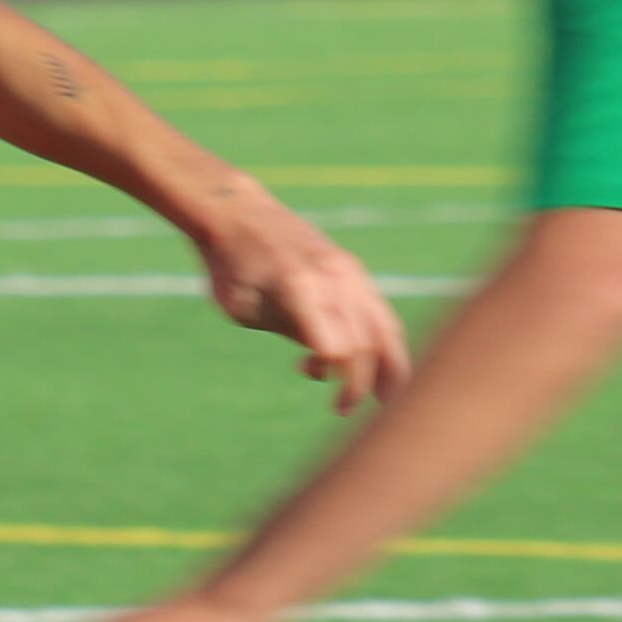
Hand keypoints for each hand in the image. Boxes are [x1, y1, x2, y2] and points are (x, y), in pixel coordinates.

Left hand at [194, 188, 405, 411]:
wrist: (239, 214)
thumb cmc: (231, 266)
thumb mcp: (243, 308)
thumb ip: (288, 330)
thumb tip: (330, 357)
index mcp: (300, 288)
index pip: (338, 346)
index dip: (333, 373)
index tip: (302, 370)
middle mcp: (333, 277)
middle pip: (365, 343)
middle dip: (358, 383)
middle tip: (340, 407)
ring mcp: (348, 271)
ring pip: (385, 327)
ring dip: (390, 368)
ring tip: (386, 400)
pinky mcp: (353, 270)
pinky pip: (380, 312)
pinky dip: (384, 344)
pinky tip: (380, 369)